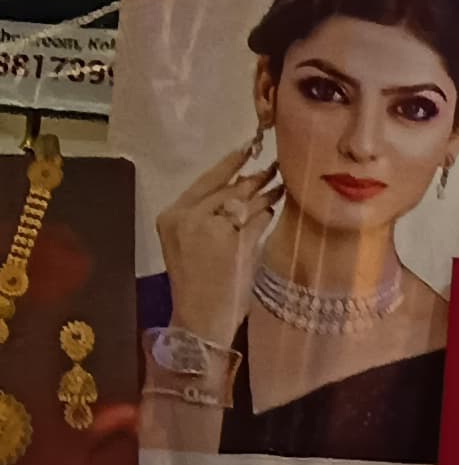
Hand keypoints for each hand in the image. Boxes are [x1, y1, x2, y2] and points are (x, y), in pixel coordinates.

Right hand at [157, 139, 277, 344]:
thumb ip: (207, 215)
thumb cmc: (197, 282)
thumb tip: (241, 187)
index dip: (229, 164)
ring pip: (246, 201)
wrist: (200, 316)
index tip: (246, 148)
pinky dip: (267, 214)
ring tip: (280, 183)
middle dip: (254, 178)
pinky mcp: (236, 241)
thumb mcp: (191, 242)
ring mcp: (213, 228)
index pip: (205, 181)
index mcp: (172, 216)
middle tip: (274, 166)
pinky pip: (258, 219)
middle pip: (229, 189)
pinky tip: (273, 209)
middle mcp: (189, 217)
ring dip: (266, 192)